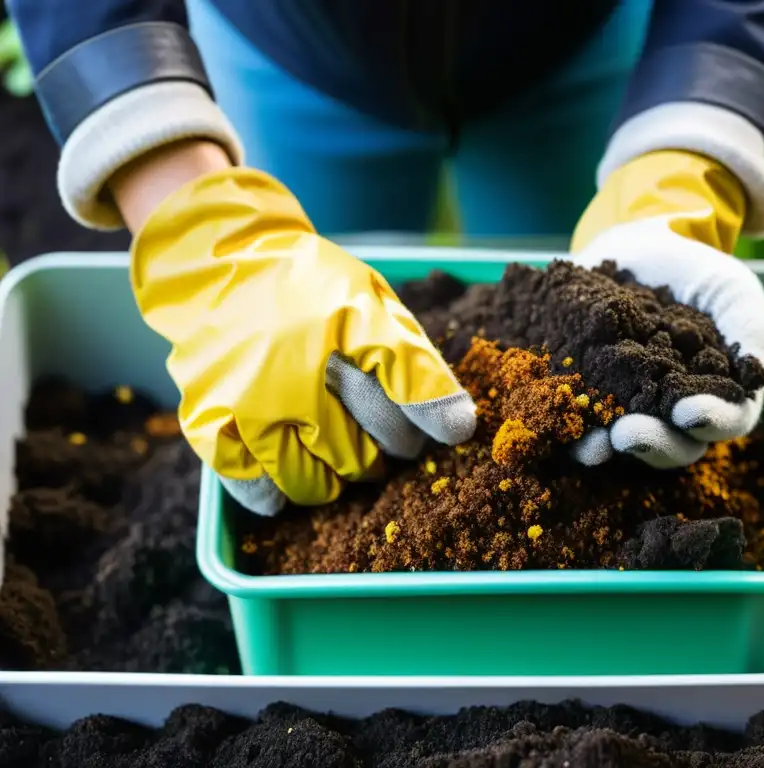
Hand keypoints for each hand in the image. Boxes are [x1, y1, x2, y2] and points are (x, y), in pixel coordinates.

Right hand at [130, 166, 475, 514]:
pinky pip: (258, 489)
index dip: (437, 414)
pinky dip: (280, 492)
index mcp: (347, 325)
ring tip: (339, 445)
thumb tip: (460, 428)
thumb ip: (413, 359)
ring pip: (318, 481)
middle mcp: (299, 370)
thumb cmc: (310, 289)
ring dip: (339, 476)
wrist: (220, 266)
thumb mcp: (371, 300)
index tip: (453, 431)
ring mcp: (250, 402)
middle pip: (370, 449)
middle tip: (385, 433)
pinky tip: (292, 467)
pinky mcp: (209, 422)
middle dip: (388, 449)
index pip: (409, 386)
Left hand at [566, 151, 763, 468]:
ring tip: (596, 442)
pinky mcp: (586, 397)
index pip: (724, 421)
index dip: (711, 422)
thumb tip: (756, 374)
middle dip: (653, 445)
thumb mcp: (731, 290)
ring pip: (624, 443)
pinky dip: (567, 426)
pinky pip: (578, 422)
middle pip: (673, 447)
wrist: (639, 250)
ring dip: (608, 447)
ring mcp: (629, 409)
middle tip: (630, 434)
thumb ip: (750, 328)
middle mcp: (674, 414)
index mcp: (719, 395)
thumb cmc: (696, 274)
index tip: (690, 413)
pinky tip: (556, 420)